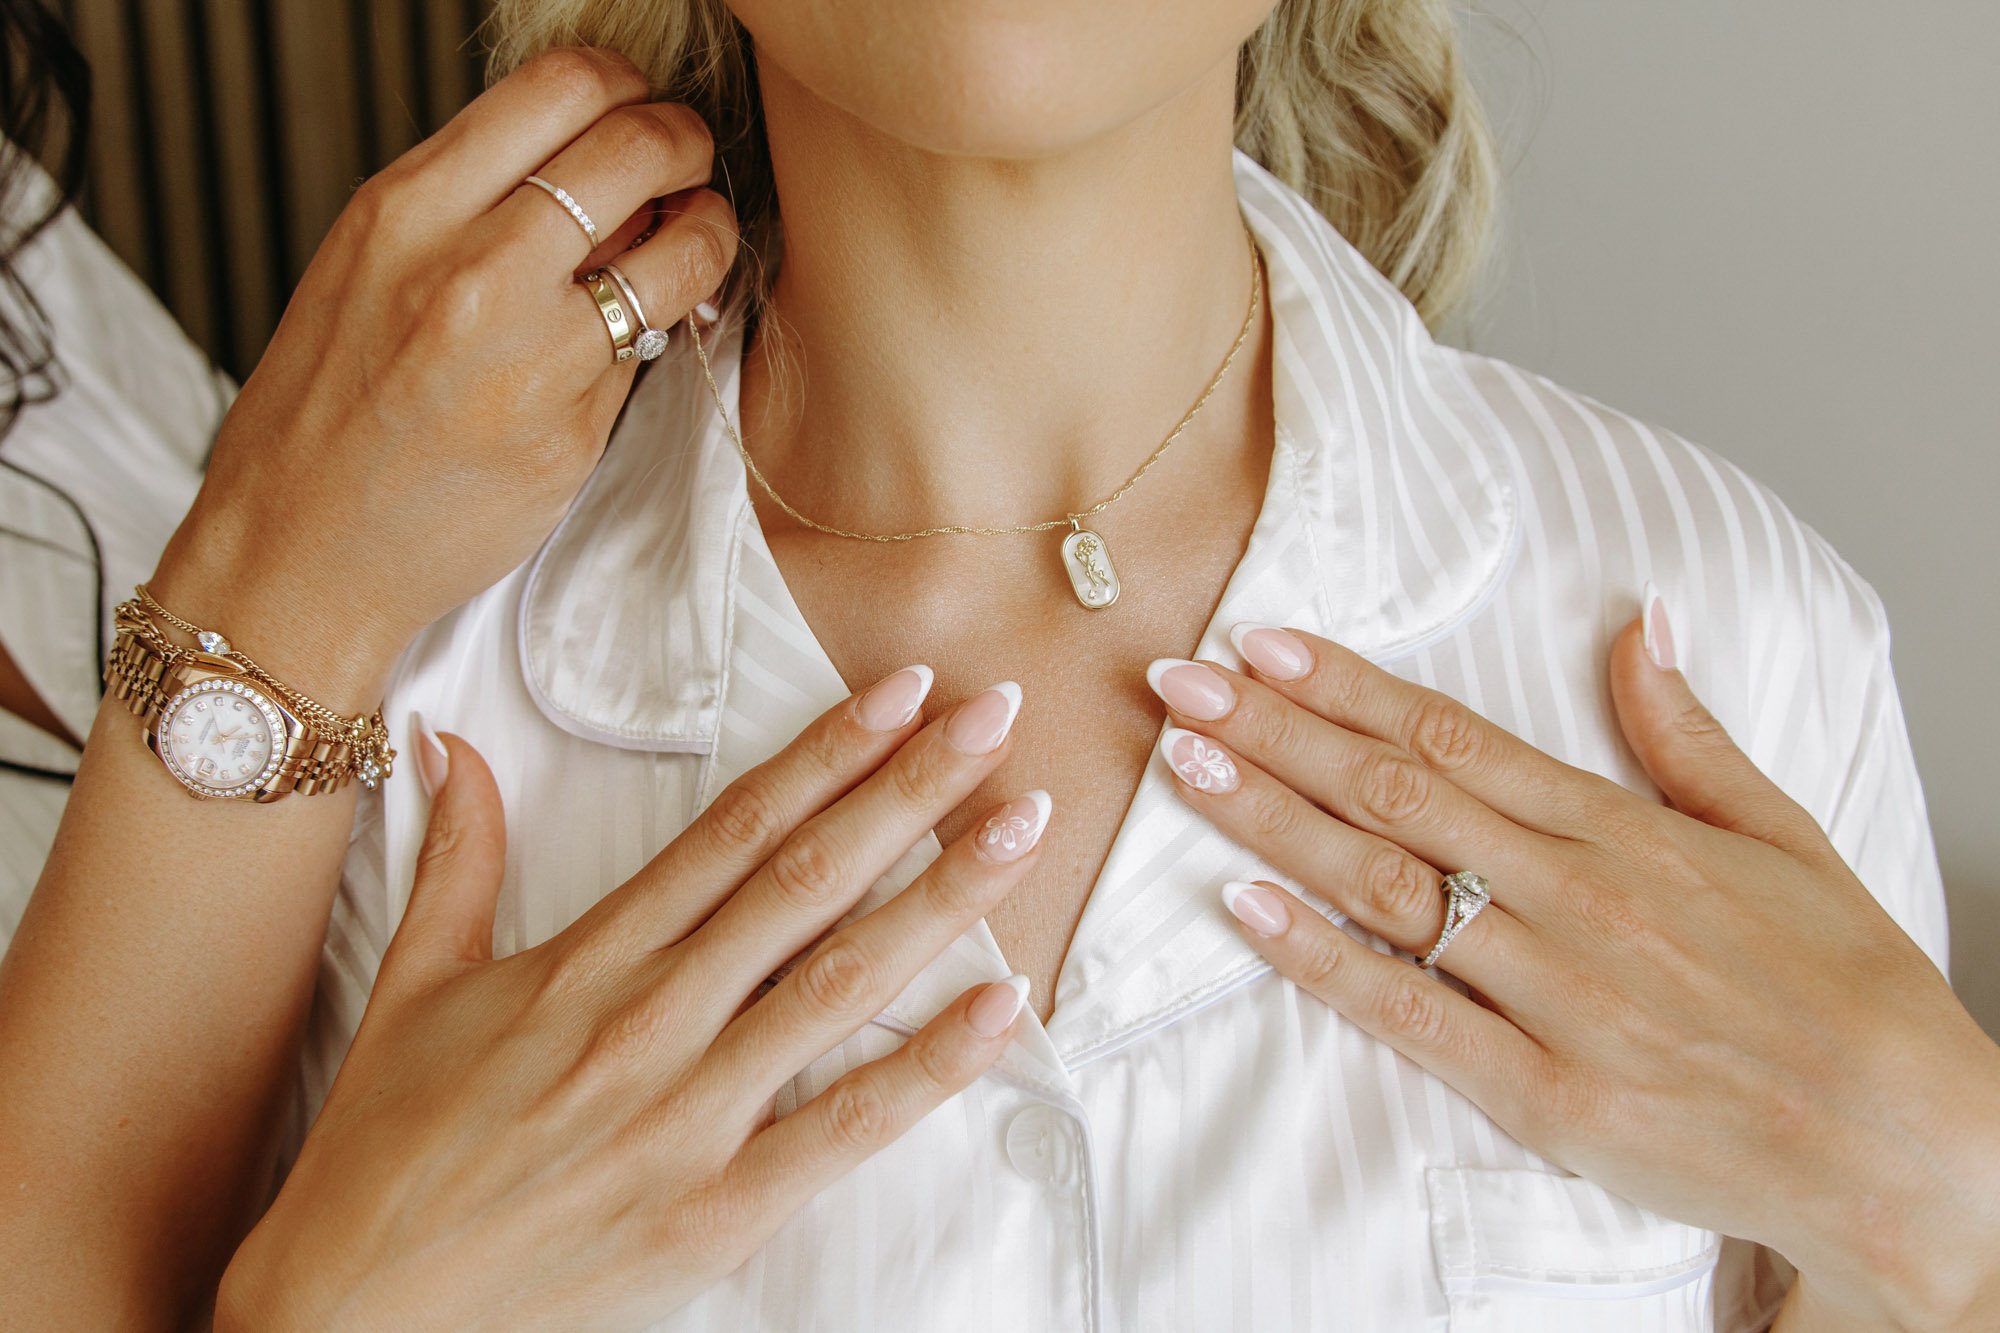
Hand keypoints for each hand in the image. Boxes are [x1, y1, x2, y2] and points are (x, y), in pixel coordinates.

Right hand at [151, 47, 737, 709]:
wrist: (299, 549)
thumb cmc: (329, 410)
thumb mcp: (369, 266)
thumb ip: (472, 203)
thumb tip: (592, 158)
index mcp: (407, 210)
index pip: (560, 88)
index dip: (628, 86)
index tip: (640, 104)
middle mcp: (471, 271)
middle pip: (635, 149)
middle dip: (686, 143)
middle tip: (691, 163)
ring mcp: (531, 357)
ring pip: (677, 253)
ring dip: (710, 232)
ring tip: (700, 238)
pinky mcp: (574, 432)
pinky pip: (649, 353)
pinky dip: (661, 331)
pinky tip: (643, 333)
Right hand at [217, 669, 1044, 1328]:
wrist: (352, 1313)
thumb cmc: (385, 1151)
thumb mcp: (412, 986)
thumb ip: (455, 856)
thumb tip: (448, 742)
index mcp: (589, 958)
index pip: (734, 828)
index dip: (826, 750)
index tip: (901, 692)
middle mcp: (652, 1017)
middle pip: (807, 878)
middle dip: (913, 789)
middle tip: (995, 717)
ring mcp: (690, 1113)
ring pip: (841, 979)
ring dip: (944, 895)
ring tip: (1023, 826)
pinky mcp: (716, 1208)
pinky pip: (845, 1126)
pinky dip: (932, 1066)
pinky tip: (1004, 1005)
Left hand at [1144, 617, 1999, 1329]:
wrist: (1908, 1145)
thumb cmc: (1846, 985)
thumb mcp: (1782, 833)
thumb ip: (1687, 732)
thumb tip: (1642, 622)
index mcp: (1624, 830)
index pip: (1454, 733)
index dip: (1346, 685)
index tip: (1264, 644)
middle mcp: (1577, 897)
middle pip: (1394, 792)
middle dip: (1274, 732)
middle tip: (1179, 684)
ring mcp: (1557, 994)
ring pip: (1386, 885)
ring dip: (1272, 820)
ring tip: (1184, 767)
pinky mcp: (1546, 1091)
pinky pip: (1410, 1011)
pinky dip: (1322, 957)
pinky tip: (1246, 907)